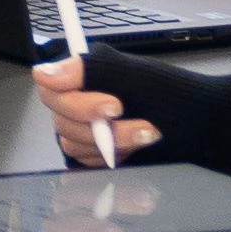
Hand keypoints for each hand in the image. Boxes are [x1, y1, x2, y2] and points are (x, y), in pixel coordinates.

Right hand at [32, 58, 160, 167]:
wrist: (186, 118)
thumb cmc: (160, 89)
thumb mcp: (127, 71)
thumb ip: (84, 69)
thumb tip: (44, 73)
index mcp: (76, 78)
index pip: (48, 88)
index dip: (76, 101)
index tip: (114, 106)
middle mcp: (74, 104)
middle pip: (61, 121)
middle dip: (102, 126)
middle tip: (136, 123)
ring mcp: (81, 131)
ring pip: (74, 144)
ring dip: (114, 142)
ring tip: (146, 133)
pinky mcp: (92, 153)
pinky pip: (88, 162)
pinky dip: (115, 156)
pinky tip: (135, 147)